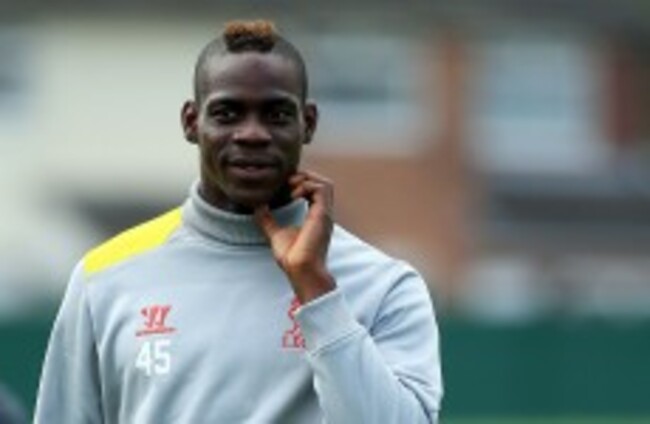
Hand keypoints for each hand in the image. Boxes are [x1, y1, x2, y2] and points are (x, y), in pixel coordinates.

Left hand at [254, 170, 335, 302]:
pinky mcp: (322, 214)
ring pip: (325, 184)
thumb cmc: (292, 257)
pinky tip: (292, 195)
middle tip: (287, 182)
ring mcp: (324, 213)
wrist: (299, 270)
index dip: (302, 182)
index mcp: (315, 216)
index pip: (316, 190)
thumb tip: (258, 207)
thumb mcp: (275, 234)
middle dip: (305, 177)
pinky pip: (322, 189)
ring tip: (291, 186)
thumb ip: (268, 220)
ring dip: (307, 179)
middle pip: (323, 184)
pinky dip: (307, 186)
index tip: (284, 185)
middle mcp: (323, 213)